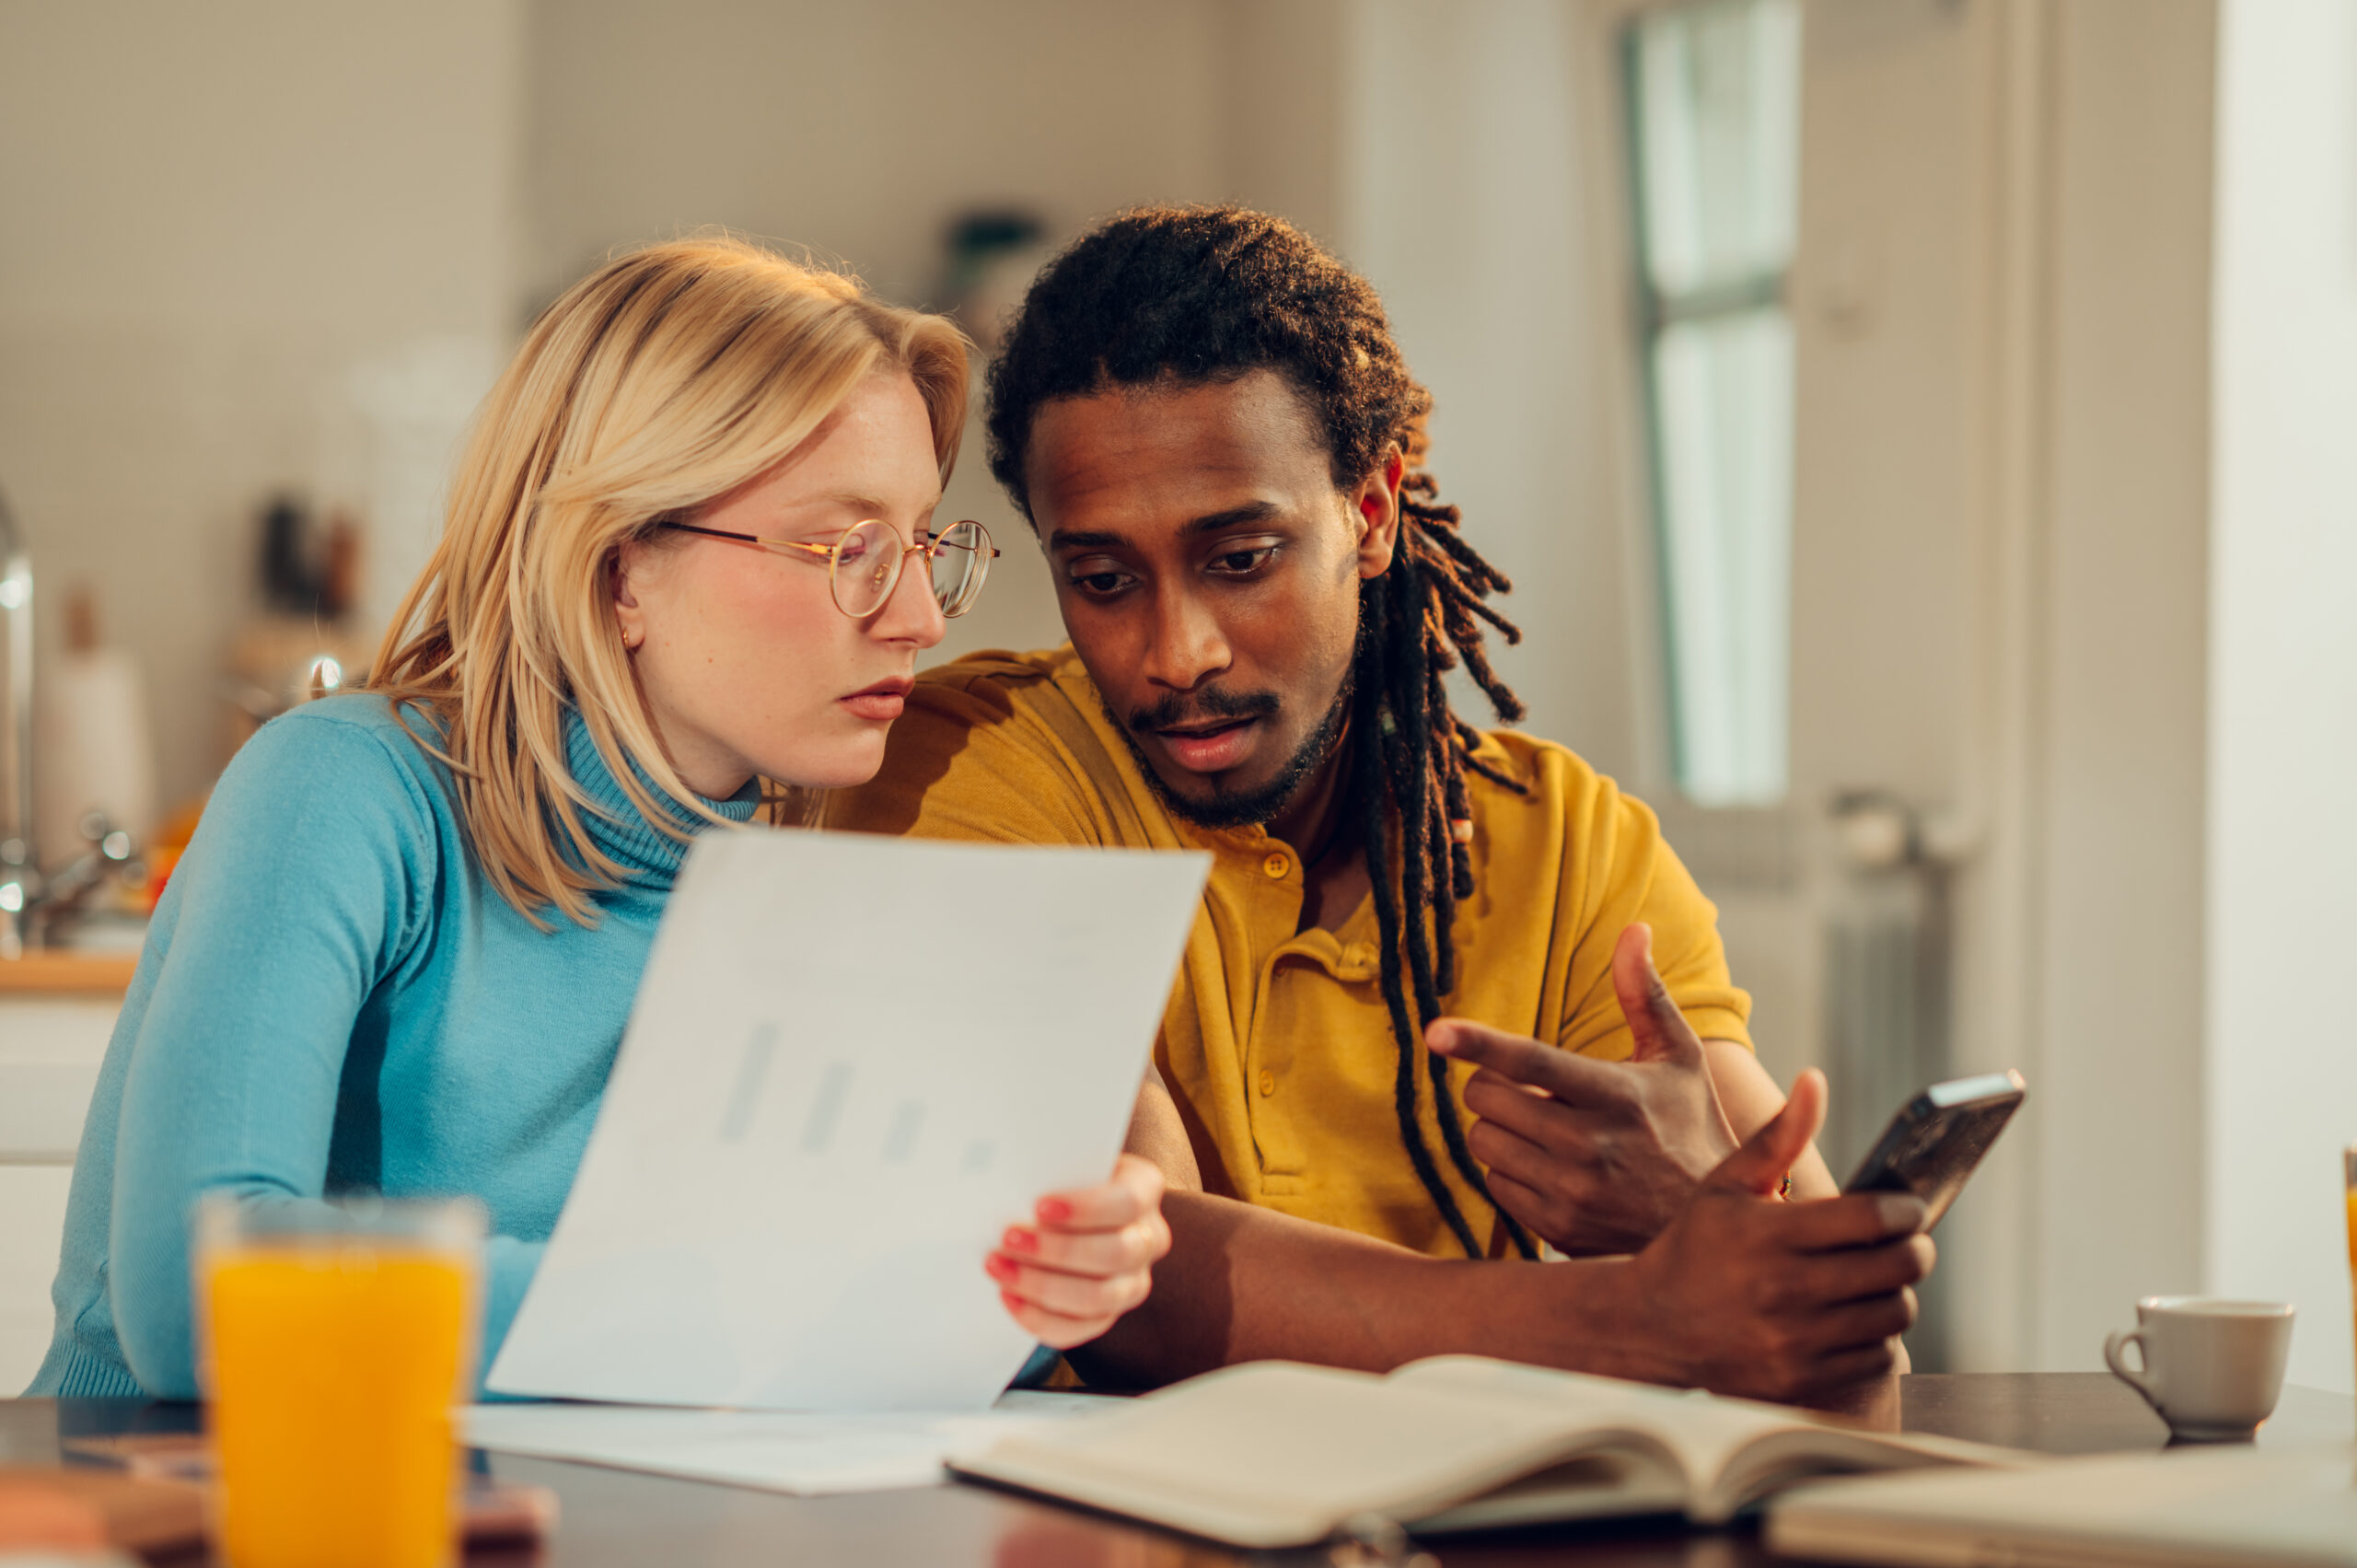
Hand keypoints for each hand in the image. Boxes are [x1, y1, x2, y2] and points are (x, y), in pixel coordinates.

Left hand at [986, 1153, 1171, 1350]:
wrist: (1064, 1210)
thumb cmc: (1062, 1177)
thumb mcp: (1065, 1160)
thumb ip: (1050, 1167)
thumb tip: (1007, 1175)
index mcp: (1144, 1188)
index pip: (1127, 1202)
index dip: (1086, 1209)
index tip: (1039, 1206)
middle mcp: (1147, 1237)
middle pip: (1116, 1253)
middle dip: (1057, 1250)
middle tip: (1009, 1238)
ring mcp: (1132, 1281)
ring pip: (1099, 1297)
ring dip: (1042, 1286)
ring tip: (999, 1267)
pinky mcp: (1108, 1313)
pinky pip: (1078, 1328)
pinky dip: (1039, 1318)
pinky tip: (1008, 1297)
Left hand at [1427, 923, 1738, 1254]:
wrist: (1706, 1223)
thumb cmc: (1691, 1126)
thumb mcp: (1678, 1058)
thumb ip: (1644, 993)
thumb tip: (1633, 929)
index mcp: (1615, 1096)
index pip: (1532, 1062)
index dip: (1479, 1043)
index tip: (1435, 1032)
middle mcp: (1590, 1147)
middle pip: (1487, 1099)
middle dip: (1494, 1085)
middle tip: (1529, 1091)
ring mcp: (1571, 1193)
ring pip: (1482, 1141)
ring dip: (1500, 1128)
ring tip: (1545, 1129)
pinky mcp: (1556, 1230)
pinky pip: (1493, 1185)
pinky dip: (1510, 1171)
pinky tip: (1551, 1169)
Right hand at [1624, 1069, 1932, 1402]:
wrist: (1650, 1327)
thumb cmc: (1695, 1246)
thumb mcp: (1726, 1185)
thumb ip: (1779, 1136)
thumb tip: (1814, 1081)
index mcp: (1767, 1235)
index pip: (1871, 1218)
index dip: (1905, 1209)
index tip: (1910, 1206)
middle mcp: (1782, 1291)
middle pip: (1896, 1267)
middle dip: (1914, 1249)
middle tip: (1908, 1241)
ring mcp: (1793, 1342)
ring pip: (1894, 1313)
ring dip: (1897, 1292)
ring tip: (1879, 1277)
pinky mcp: (1801, 1380)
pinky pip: (1877, 1357)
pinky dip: (1877, 1336)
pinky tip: (1854, 1316)